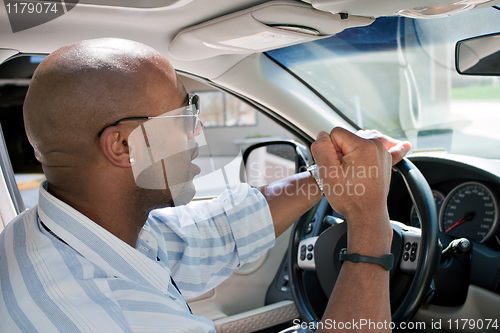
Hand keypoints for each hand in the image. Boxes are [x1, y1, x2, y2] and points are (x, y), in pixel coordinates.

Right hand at [310, 127, 410, 254]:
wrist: (367, 215)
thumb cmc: (349, 198)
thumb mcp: (328, 173)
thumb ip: (321, 147)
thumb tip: (323, 135)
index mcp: (362, 146)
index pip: (335, 134)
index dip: (330, 150)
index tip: (335, 166)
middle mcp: (376, 146)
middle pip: (347, 137)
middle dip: (340, 152)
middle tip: (343, 173)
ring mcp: (383, 152)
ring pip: (358, 141)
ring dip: (352, 153)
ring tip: (352, 172)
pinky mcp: (386, 160)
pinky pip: (384, 147)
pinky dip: (391, 147)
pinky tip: (404, 145)